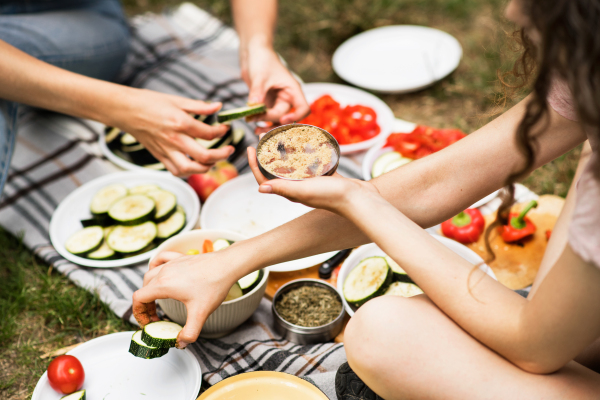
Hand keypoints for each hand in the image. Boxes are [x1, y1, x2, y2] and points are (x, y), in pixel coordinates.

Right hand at [106, 88, 233, 176]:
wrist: (126, 111)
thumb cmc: (150, 102)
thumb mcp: (177, 100)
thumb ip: (199, 106)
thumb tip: (219, 106)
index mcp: (180, 122)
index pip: (208, 133)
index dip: (222, 131)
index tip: (225, 128)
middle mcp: (174, 139)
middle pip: (204, 155)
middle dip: (221, 154)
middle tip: (229, 149)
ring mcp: (166, 150)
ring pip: (191, 168)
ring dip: (206, 167)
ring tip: (214, 161)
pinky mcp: (160, 157)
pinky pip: (177, 171)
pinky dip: (189, 172)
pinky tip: (196, 166)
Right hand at [132, 249, 240, 347]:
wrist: (227, 265)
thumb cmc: (214, 286)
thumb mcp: (200, 314)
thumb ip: (189, 333)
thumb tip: (181, 344)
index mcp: (164, 285)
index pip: (138, 298)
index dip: (139, 314)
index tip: (149, 323)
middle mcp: (164, 271)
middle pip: (143, 288)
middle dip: (145, 306)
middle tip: (156, 318)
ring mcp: (172, 263)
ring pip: (150, 274)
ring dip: (149, 289)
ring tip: (158, 301)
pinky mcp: (180, 258)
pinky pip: (161, 259)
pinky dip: (156, 266)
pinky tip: (161, 273)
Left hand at [241, 44, 308, 123]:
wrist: (253, 53)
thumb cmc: (262, 59)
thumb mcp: (260, 76)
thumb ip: (258, 92)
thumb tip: (255, 107)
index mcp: (292, 90)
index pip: (303, 108)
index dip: (296, 117)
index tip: (282, 120)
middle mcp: (287, 98)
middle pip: (284, 116)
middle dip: (271, 120)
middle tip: (255, 119)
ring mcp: (277, 101)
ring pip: (275, 119)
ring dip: (266, 126)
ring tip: (255, 131)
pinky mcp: (267, 103)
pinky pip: (266, 116)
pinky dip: (260, 121)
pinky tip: (252, 124)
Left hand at [247, 147, 380, 213]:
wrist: (357, 198)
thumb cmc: (331, 196)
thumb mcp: (304, 191)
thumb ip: (283, 189)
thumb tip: (260, 188)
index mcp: (290, 191)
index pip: (265, 178)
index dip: (254, 164)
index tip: (251, 148)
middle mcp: (297, 186)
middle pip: (276, 168)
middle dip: (267, 153)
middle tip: (264, 135)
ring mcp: (309, 180)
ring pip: (291, 163)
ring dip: (284, 150)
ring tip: (280, 134)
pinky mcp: (321, 174)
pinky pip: (308, 161)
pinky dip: (303, 150)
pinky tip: (303, 139)